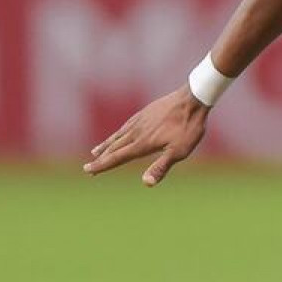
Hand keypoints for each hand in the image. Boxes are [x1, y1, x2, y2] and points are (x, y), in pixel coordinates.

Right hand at [84, 88, 210, 185]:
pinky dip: (117, 133)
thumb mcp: (179, 151)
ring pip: (118, 135)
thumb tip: (146, 183)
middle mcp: (136, 132)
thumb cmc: (188, 127)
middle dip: (101, 159)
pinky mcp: (145, 113)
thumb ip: (161, 167)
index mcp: (142, 143)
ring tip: (96, 151)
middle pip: (114, 147)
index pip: (117, 157)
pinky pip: (126, 126)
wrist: (193, 98)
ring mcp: (140, 121)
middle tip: (88, 168)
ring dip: (106, 145)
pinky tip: (119, 134)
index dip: (102, 165)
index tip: (88, 170)